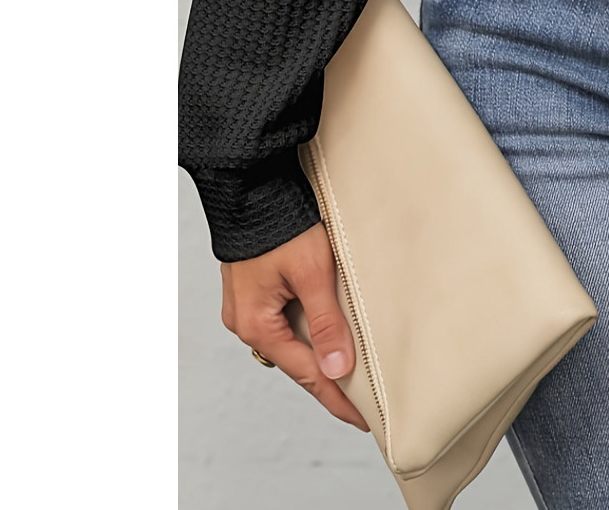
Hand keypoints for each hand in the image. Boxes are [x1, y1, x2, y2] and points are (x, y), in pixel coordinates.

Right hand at [220, 222, 370, 431]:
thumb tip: (339, 369)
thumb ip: (327, 322)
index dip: (337, 397)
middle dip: (328, 380)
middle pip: (296, 361)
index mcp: (257, 325)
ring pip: (290, 341)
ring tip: (349, 372)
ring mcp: (247, 307)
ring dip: (317, 354)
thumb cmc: (281, 225)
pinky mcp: (254, 291)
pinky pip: (284, 322)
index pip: (306, 373)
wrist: (252, 188)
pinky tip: (326, 334)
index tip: (362, 419)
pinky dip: (306, 331)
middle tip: (360, 402)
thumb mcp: (312, 274)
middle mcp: (247, 322)